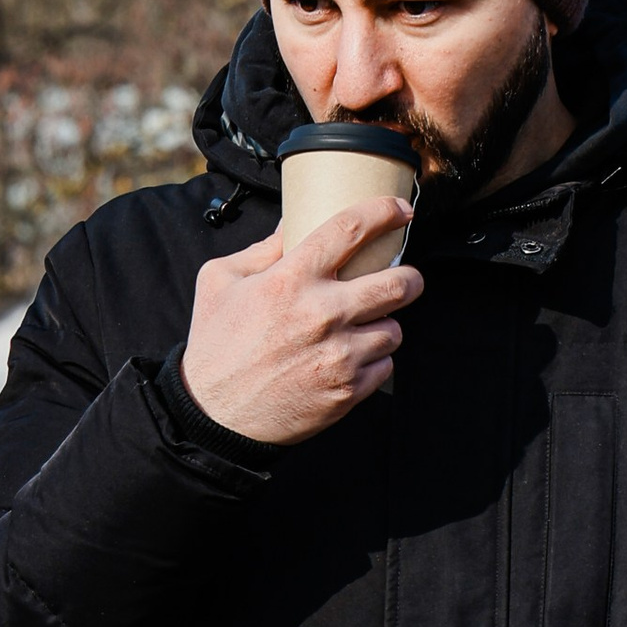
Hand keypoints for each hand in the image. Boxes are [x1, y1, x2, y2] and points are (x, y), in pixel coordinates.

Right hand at [178, 206, 421, 446]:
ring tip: (365, 329)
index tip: (400, 211)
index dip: (384, 212)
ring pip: (394, 330)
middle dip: (410, 278)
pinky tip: (351, 360)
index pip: (351, 229)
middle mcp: (322, 314)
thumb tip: (292, 224)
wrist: (215, 416)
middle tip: (406, 279)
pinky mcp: (346, 391)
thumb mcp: (220, 282)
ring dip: (384, 326)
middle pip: (397, 284)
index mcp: (291, 279)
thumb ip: (261, 250)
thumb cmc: (216, 347)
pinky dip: (374, 362)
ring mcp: (338, 356)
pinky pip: (384, 367)